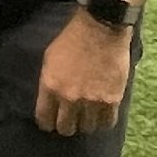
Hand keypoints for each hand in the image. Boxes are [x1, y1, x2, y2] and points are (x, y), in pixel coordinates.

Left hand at [34, 12, 132, 136]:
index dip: (47, 123)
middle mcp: (70, 98)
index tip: (50, 122)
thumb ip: (48, 83)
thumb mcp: (49, 59)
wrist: (100, 28)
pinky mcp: (112, 100)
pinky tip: (101, 114)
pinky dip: (103, 121)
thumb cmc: (72, 39)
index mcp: (51, 87)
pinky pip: (107, 123)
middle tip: (70, 119)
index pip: (44, 119)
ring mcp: (92, 101)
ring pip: (87, 128)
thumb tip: (48, 101)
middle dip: (66, 125)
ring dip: (86, 123)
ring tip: (87, 115)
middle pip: (65, 128)